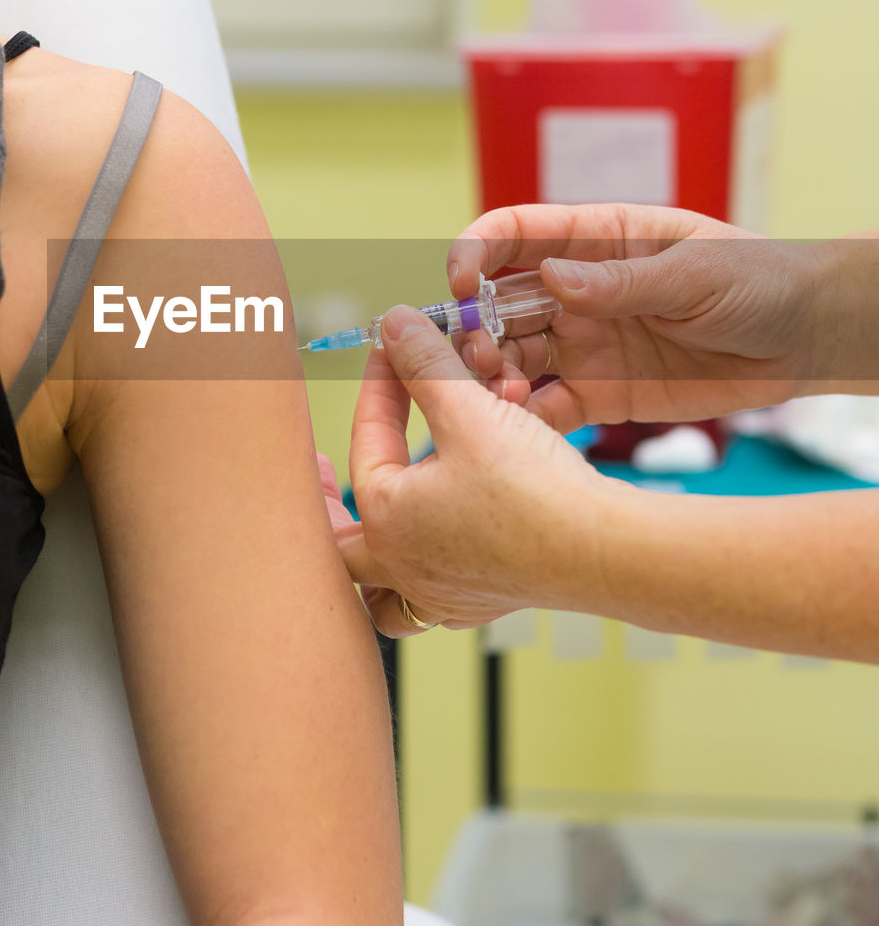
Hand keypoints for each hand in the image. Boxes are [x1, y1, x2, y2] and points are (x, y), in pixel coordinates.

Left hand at [334, 306, 617, 635]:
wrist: (602, 550)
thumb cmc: (533, 491)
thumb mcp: (469, 411)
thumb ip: (425, 365)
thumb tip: (395, 323)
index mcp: (386, 519)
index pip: (368, 439)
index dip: (381, 384)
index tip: (392, 351)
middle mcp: (403, 566)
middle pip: (337, 543)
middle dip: (325, 503)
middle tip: (322, 473)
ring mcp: (441, 592)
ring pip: (377, 588)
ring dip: (365, 556)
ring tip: (364, 527)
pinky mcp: (481, 601)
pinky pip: (425, 601)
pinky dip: (416, 578)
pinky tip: (432, 550)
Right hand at [446, 203, 825, 431]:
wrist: (805, 340)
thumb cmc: (759, 281)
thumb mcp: (697, 273)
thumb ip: (624, 282)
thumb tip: (551, 280)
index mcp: (595, 241)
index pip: (514, 234)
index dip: (475, 252)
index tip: (460, 282)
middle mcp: (575, 291)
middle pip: (498, 302)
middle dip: (474, 326)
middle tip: (479, 356)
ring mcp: (582, 343)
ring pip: (511, 355)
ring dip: (490, 373)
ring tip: (498, 394)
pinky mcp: (598, 393)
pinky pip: (546, 406)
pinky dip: (523, 417)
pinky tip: (519, 427)